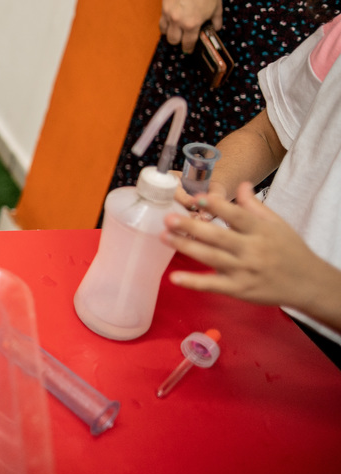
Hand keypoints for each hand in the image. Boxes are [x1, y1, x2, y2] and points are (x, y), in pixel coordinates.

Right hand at [159, 0, 222, 52]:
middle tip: (183, 39)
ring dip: (170, 33)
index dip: (189, 48)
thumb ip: (215, 22)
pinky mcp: (164, 6)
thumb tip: (214, 29)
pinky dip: (166, 24)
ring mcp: (169, 14)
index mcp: (192, 24)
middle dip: (179, 42)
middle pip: (173, 40)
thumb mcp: (217, 9)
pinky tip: (171, 21)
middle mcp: (178, 22)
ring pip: (164, 32)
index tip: (189, 49)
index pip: (188, 43)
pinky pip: (161, 21)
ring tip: (176, 30)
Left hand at [162, 182, 325, 307]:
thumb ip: (254, 206)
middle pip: (218, 237)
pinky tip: (174, 278)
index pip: (237, 215)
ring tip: (164, 237)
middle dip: (191, 227)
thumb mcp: (277, 224)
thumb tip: (241, 184)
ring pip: (211, 258)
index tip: (197, 197)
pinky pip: (213, 285)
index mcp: (260, 230)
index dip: (217, 206)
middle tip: (168, 217)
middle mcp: (251, 250)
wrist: (308, 284)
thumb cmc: (290, 250)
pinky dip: (193, 282)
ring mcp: (244, 271)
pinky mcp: (238, 289)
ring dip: (186, 247)